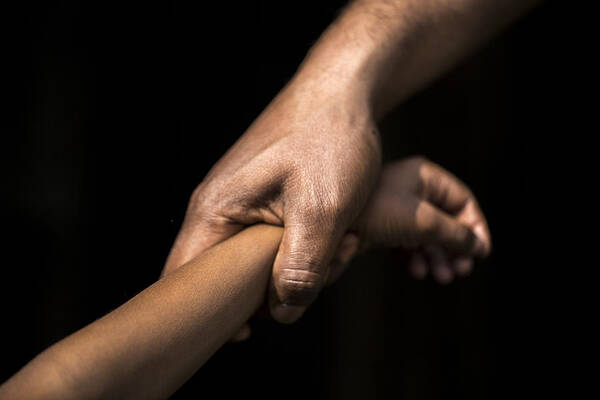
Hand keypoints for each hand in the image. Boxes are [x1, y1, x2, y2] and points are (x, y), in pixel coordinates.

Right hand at [162, 74, 381, 326]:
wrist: (342, 94)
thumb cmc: (329, 142)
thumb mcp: (322, 210)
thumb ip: (299, 267)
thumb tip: (283, 313)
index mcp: (214, 211)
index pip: (186, 279)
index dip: (205, 315)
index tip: (245, 334)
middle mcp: (216, 208)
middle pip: (220, 276)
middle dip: (266, 291)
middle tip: (318, 275)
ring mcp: (238, 202)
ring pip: (251, 261)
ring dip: (289, 269)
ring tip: (336, 247)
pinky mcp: (261, 198)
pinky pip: (267, 242)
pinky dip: (296, 252)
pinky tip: (331, 240)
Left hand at [326, 157, 491, 284]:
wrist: (328, 220)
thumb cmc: (375, 213)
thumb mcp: (422, 223)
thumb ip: (455, 235)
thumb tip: (480, 249)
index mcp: (425, 177)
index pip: (462, 201)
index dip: (476, 227)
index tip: (481, 254)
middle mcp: (411, 190)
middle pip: (446, 220)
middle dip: (455, 248)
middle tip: (459, 272)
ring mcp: (395, 208)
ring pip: (426, 235)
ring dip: (437, 257)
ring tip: (439, 277)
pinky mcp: (380, 225)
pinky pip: (406, 242)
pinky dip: (415, 257)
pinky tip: (417, 270)